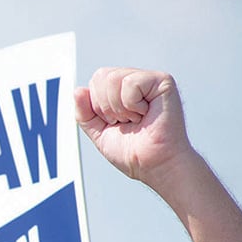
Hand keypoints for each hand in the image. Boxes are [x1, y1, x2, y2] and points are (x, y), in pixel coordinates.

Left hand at [74, 67, 196, 187]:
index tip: (114, 122)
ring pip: (113, 78)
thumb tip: (78, 90)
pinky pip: (130, 83)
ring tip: (135, 119)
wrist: (153, 165)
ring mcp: (149, 80)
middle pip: (101, 75)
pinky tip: (145, 114)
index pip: (95, 80)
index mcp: (120, 91)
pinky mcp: (162, 82)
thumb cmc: (132, 151)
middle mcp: (135, 82)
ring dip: (119, 108)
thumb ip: (84, 112)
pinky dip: (131, 105)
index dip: (97, 106)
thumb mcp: (97, 131)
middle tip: (125, 121)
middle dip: (105, 107)